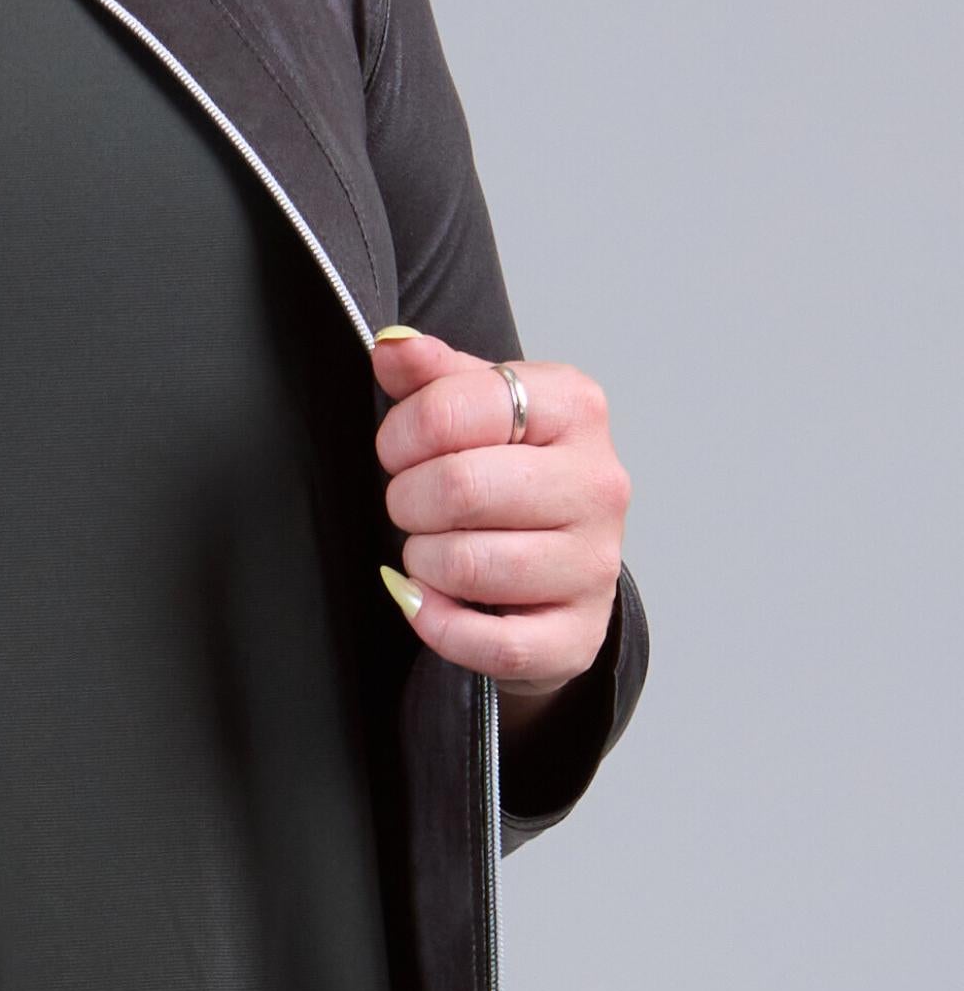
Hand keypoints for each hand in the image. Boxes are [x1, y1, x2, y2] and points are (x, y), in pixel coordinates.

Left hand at [370, 327, 630, 729]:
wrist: (552, 565)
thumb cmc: (504, 474)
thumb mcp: (471, 408)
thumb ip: (429, 374)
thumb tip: (392, 347)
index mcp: (574, 407)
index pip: (455, 408)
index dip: (401, 434)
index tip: (399, 450)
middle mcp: (599, 482)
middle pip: (459, 488)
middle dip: (407, 500)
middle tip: (411, 504)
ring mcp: (595, 563)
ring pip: (469, 565)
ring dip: (423, 561)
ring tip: (431, 548)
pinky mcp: (578, 635)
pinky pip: (490, 643)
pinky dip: (437, 624)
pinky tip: (429, 601)